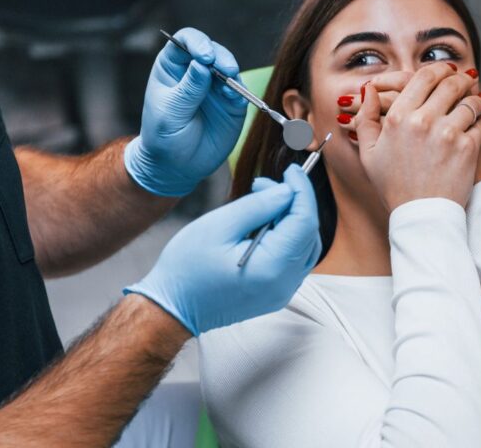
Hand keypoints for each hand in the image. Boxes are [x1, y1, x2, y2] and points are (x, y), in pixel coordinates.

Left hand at [124, 28, 247, 196]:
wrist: (177, 166)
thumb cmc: (164, 137)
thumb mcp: (170, 113)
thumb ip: (187, 89)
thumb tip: (201, 64)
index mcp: (173, 67)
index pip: (186, 42)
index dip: (197, 43)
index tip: (204, 57)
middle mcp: (196, 72)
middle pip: (212, 50)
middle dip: (220, 56)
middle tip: (225, 70)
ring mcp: (215, 87)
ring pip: (229, 66)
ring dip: (232, 71)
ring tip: (229, 83)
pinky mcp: (231, 103)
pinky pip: (240, 90)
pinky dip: (240, 91)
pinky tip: (234, 97)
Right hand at [124, 165, 320, 335]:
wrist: (172, 309)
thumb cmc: (187, 267)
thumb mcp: (219, 226)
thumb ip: (258, 206)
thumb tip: (287, 191)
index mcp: (272, 268)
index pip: (304, 222)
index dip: (301, 191)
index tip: (292, 170)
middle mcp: (284, 284)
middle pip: (308, 233)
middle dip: (293, 203)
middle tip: (263, 185)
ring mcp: (282, 292)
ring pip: (304, 246)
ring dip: (290, 219)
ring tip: (261, 201)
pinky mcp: (276, 293)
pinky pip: (293, 260)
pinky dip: (286, 237)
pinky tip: (265, 224)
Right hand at [337, 66, 480, 182]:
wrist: (421, 215)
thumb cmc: (394, 186)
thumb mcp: (369, 153)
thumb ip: (366, 117)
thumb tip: (369, 90)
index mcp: (398, 118)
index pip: (423, 77)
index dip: (438, 70)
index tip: (445, 71)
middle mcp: (423, 121)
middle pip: (450, 83)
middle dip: (460, 79)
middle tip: (464, 81)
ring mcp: (447, 133)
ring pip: (469, 100)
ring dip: (474, 98)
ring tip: (475, 102)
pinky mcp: (467, 147)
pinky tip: (480, 122)